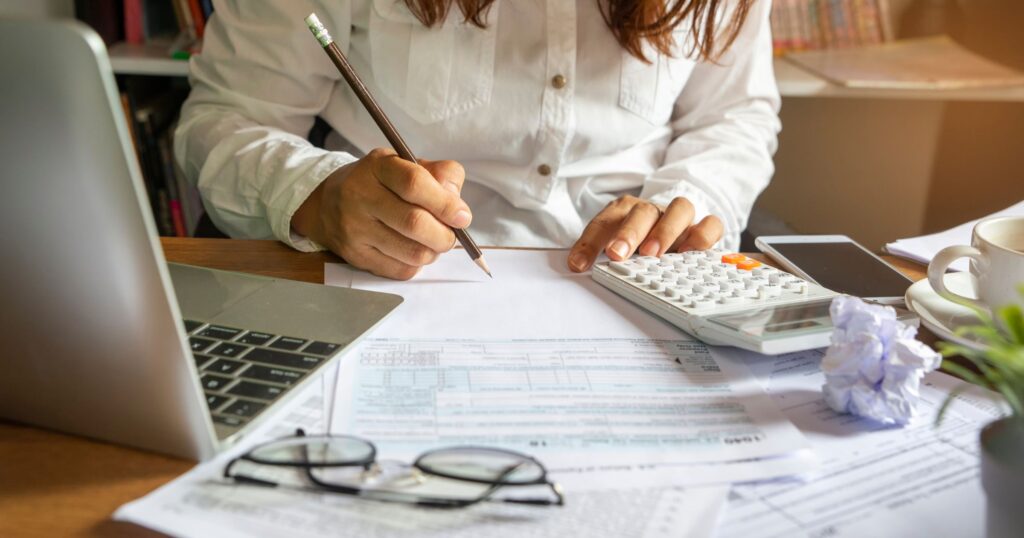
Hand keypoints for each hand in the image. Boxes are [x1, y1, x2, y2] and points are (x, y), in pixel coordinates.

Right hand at [292, 148, 470, 279]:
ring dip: (433, 252)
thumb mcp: (408, 165)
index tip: (463, 217)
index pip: (414, 184)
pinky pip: (401, 270)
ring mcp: (355, 228)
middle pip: (414, 223)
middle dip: (444, 235)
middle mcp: (360, 195)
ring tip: (432, 242)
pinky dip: (417, 264)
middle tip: (451, 235)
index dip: (445, 203)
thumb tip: (458, 207)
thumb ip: (441, 175)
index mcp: (378, 166)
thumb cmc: (381, 184)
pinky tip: (412, 250)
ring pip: (412, 252)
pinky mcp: (355, 256)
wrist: (328, 205)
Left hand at [567, 195, 722, 271]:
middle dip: (629, 233)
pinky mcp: (702, 227)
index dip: (589, 242)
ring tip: (653, 254)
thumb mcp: (613, 246)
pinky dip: (702, 236)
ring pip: (680, 208)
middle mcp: (653, 210)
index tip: (578, 264)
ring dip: (665, 230)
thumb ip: (598, 254)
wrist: (670, 228)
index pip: (604, 222)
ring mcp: (679, 217)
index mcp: (624, 211)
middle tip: (617, 254)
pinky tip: (689, 253)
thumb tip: (578, 268)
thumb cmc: (637, 241)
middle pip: (642, 211)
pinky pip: (711, 224)